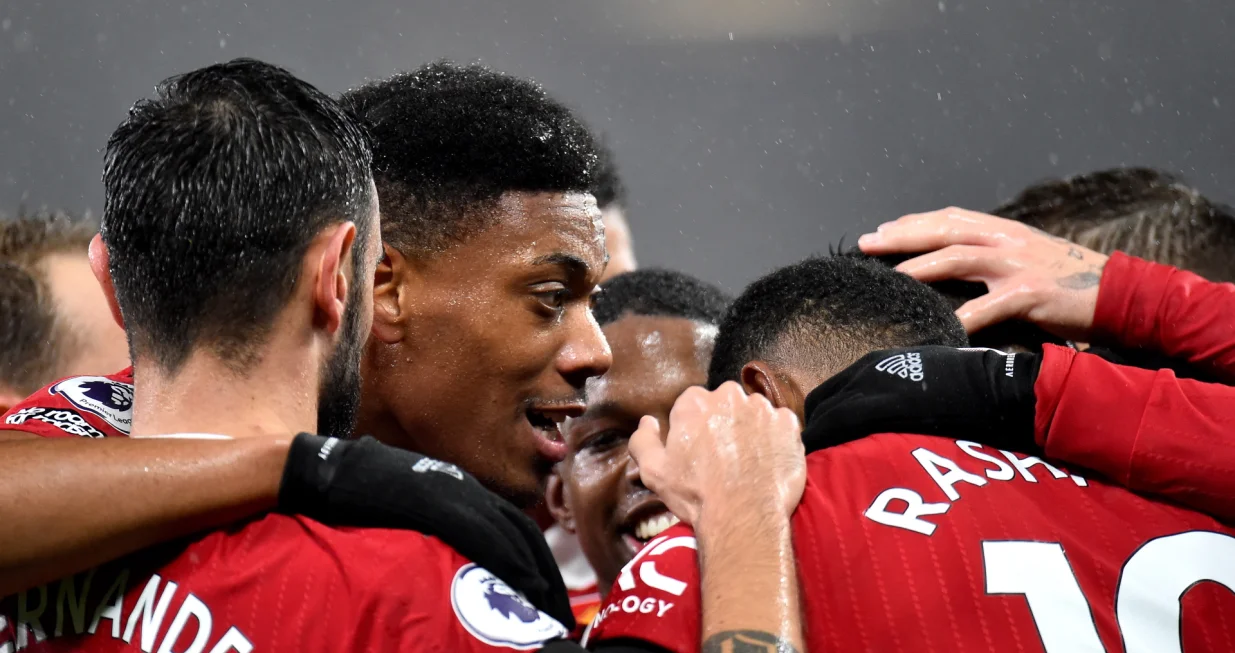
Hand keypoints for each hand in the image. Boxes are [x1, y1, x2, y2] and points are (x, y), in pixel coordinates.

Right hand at [278, 434, 572, 624]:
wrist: (324, 471)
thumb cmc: (359, 491)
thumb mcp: (409, 504)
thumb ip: (435, 526)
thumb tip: (450, 561)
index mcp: (461, 489)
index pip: (513, 527)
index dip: (534, 560)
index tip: (545, 592)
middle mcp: (464, 489)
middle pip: (521, 534)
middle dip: (542, 573)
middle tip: (554, 609)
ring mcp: (452, 494)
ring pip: (508, 536)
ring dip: (530, 573)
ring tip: (543, 608)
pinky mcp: (436, 503)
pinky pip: (481, 534)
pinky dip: (504, 560)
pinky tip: (518, 584)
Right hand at [627, 382, 804, 526]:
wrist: (743, 518)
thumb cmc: (696, 495)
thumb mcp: (653, 472)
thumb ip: (643, 440)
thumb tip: (648, 421)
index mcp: (694, 402)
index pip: (691, 404)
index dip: (693, 428)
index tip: (698, 450)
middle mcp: (729, 396)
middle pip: (723, 403)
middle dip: (722, 422)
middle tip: (723, 455)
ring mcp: (762, 408)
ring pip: (753, 412)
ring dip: (749, 428)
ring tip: (747, 460)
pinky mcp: (788, 424)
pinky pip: (780, 424)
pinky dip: (775, 438)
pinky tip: (767, 461)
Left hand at [802, 346, 1041, 454]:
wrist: (995, 388)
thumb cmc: (968, 388)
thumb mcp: (920, 380)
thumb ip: (896, 394)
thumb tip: (887, 420)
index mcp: (872, 366)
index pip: (829, 397)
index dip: (824, 423)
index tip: (827, 447)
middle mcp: (864, 373)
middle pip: (820, 408)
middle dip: (818, 435)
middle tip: (824, 465)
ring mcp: (871, 387)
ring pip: (826, 418)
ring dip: (821, 444)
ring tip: (828, 474)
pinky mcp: (882, 405)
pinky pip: (840, 427)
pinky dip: (831, 445)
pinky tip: (835, 468)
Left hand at [858, 207, 1108, 340]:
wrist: (1122, 293)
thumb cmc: (1071, 281)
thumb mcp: (1029, 257)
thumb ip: (993, 256)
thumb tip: (954, 264)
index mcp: (1005, 230)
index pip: (949, 219)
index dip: (912, 223)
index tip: (882, 230)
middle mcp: (1007, 240)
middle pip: (943, 232)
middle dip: (902, 236)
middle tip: (867, 244)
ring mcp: (1018, 264)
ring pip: (956, 258)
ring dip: (919, 267)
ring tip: (891, 278)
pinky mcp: (1031, 293)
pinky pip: (986, 307)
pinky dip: (961, 317)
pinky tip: (939, 327)